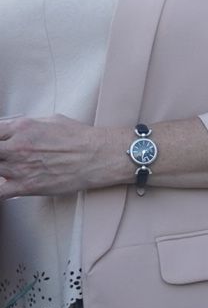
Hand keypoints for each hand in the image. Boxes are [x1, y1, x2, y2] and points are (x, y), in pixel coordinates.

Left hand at [0, 115, 121, 197]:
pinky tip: (7, 186)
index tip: (2, 143)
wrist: (98, 155)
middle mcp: (17, 147)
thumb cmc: (80, 137)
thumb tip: (13, 130)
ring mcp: (19, 168)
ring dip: (1, 169)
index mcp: (22, 128)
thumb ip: (27, 126)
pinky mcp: (26, 187)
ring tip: (12, 168)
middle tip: (7, 157)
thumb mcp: (52, 120)